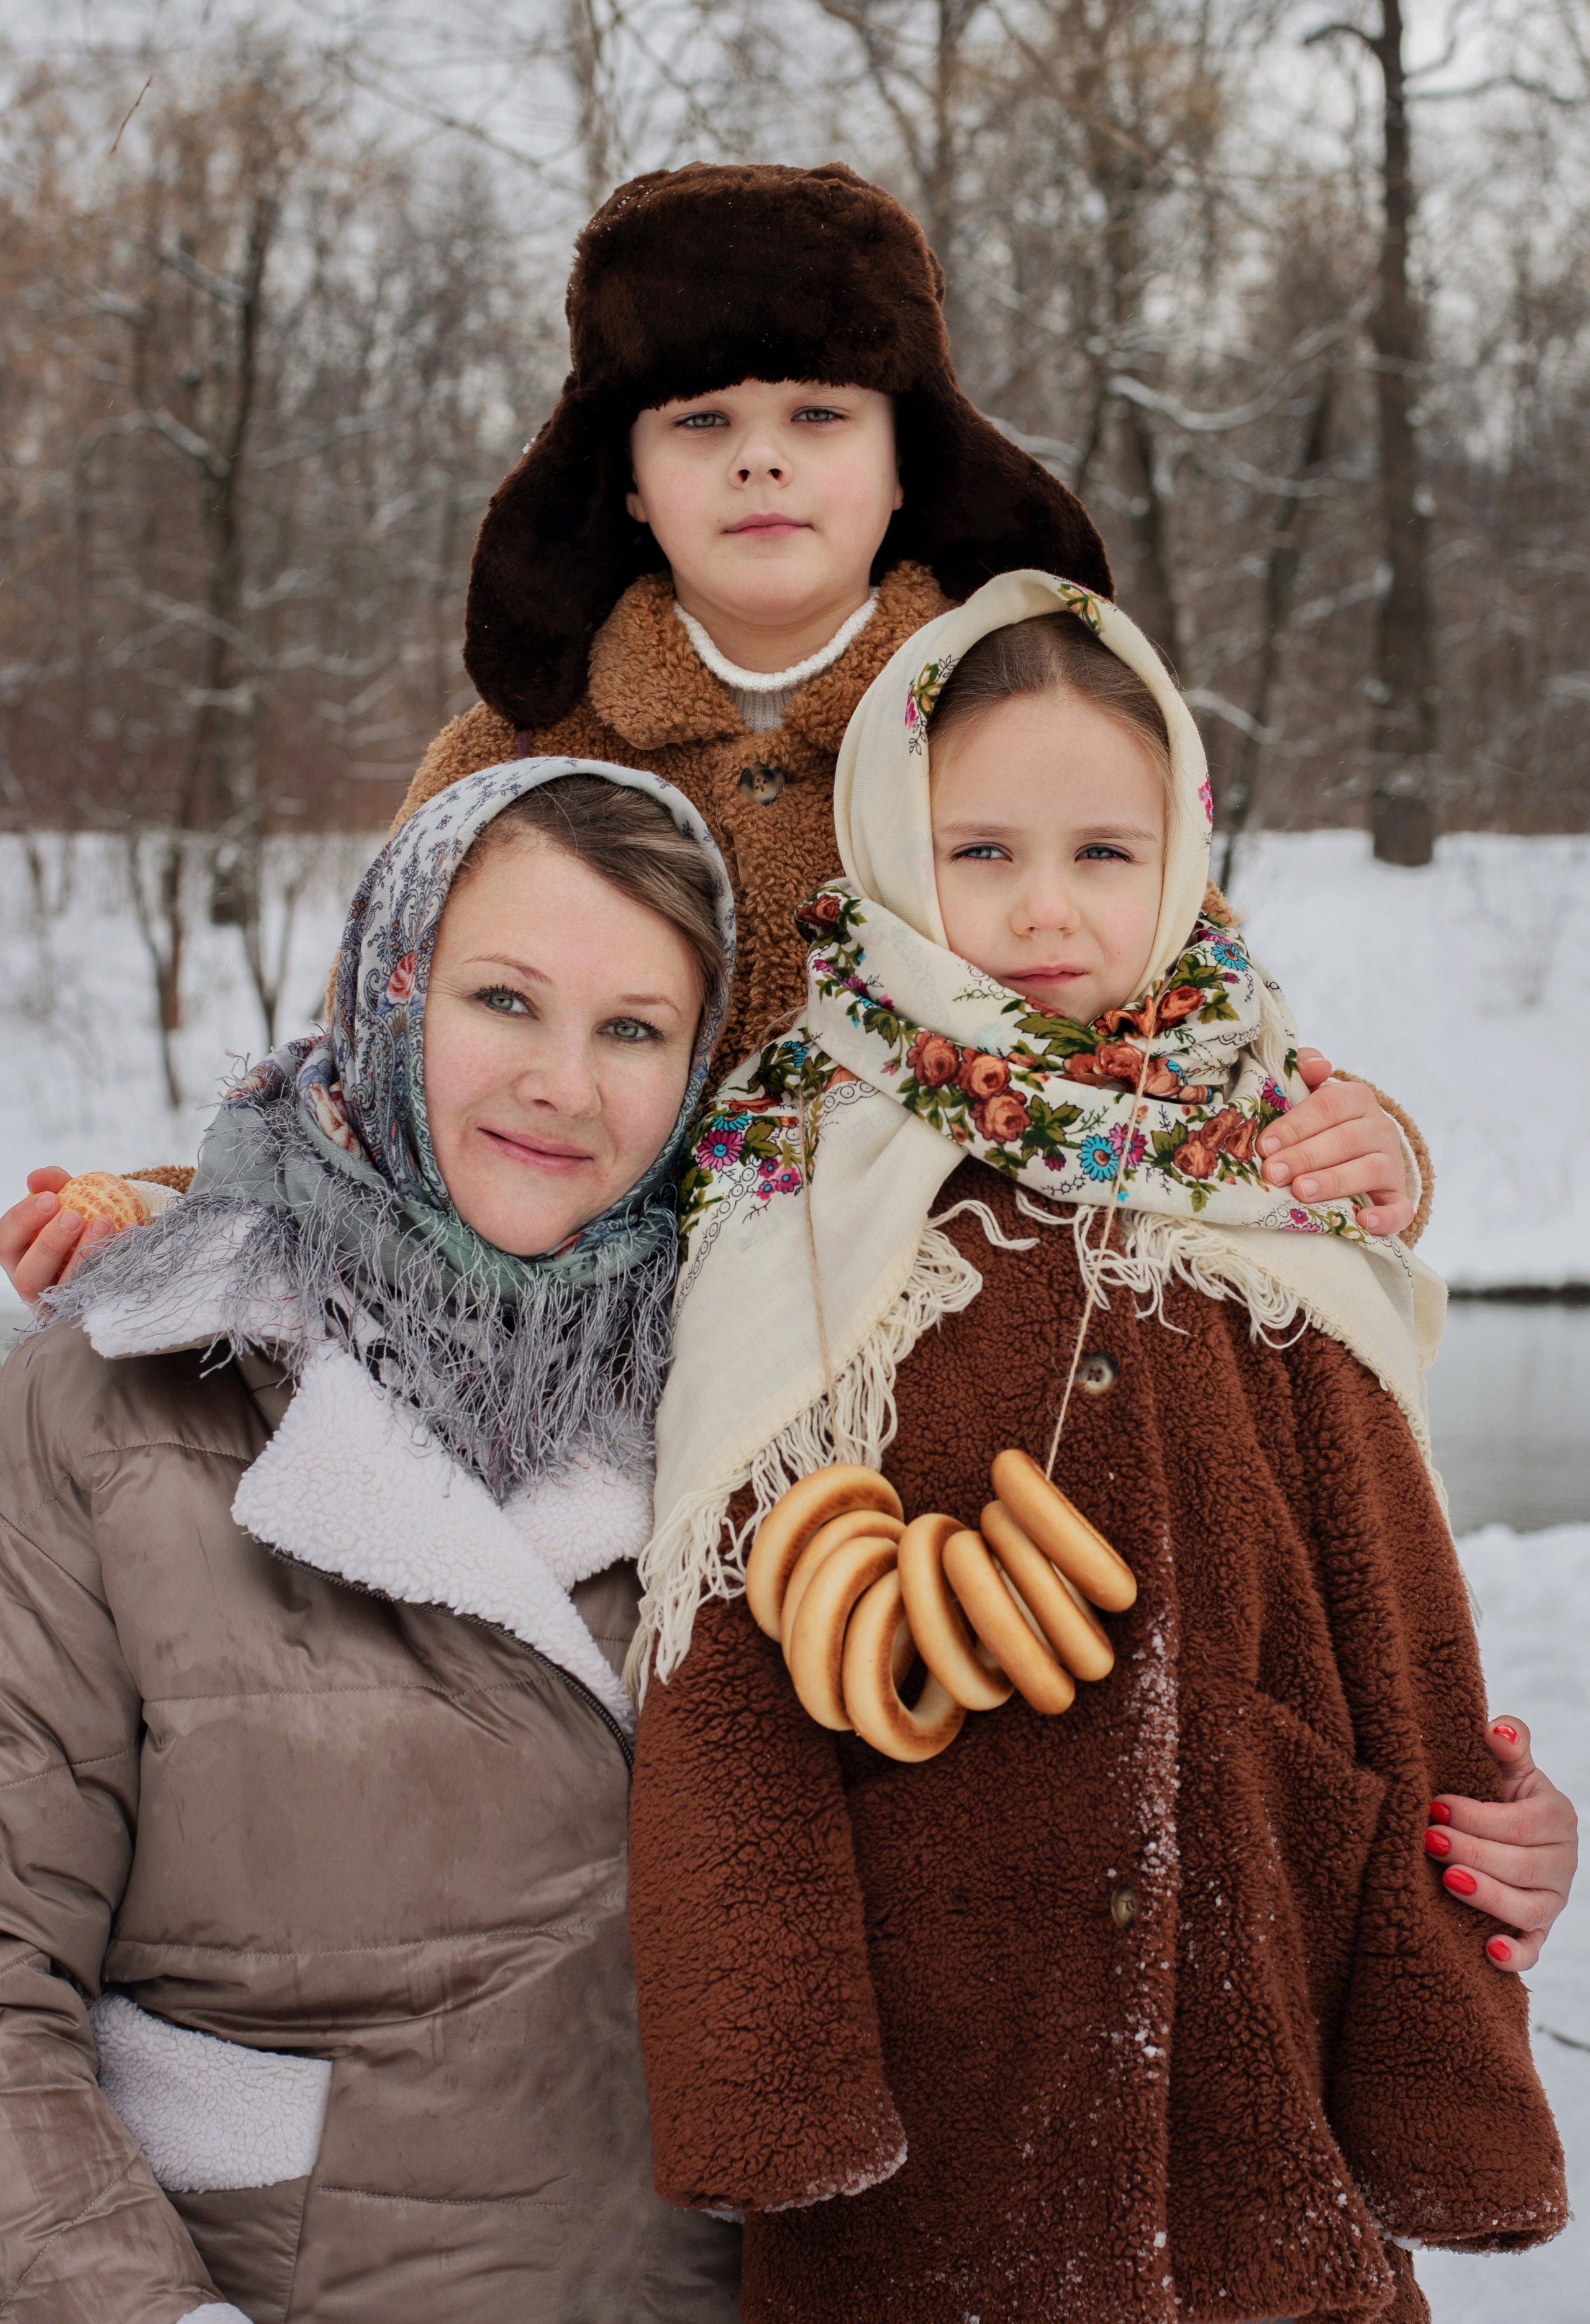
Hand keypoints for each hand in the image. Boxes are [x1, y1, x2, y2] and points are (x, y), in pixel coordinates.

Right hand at [0, 1168, 117, 1306]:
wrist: (116, 1242)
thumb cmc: (80, 1220)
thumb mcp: (67, 1199)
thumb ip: (53, 1184)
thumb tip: (38, 1177)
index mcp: (18, 1256)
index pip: (4, 1241)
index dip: (23, 1219)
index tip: (51, 1198)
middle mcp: (32, 1284)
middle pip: (27, 1276)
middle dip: (49, 1245)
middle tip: (74, 1217)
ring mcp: (60, 1304)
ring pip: (63, 1290)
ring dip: (83, 1256)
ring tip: (104, 1223)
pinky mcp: (89, 1310)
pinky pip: (101, 1290)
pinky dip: (116, 1260)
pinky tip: (130, 1233)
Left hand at [1257, 1049, 1413, 1236]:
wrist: (1358, 1152)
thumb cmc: (1320, 1124)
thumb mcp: (1310, 1093)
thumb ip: (1304, 1071)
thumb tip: (1317, 1065)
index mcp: (1356, 1098)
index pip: (1327, 1106)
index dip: (1295, 1125)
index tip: (1265, 1145)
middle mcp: (1379, 1128)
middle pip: (1345, 1139)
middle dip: (1305, 1156)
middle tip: (1273, 1173)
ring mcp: (1392, 1163)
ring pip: (1370, 1170)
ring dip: (1334, 1182)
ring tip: (1301, 1192)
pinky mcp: (1397, 1196)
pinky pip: (1400, 1208)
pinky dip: (1384, 1217)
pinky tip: (1361, 1222)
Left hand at [1425, 1717, 1578, 1971]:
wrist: (1500, 1833)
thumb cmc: (1498, 1795)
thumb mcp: (1507, 1767)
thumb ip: (1507, 1745)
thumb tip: (1497, 1728)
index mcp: (1556, 1817)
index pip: (1521, 1823)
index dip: (1477, 1816)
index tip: (1435, 1806)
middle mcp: (1562, 1861)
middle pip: (1521, 1865)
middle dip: (1472, 1852)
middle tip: (1429, 1841)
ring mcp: (1552, 1900)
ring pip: (1527, 1908)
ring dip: (1487, 1896)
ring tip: (1447, 1881)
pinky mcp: (1538, 1931)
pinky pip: (1532, 1949)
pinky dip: (1514, 1955)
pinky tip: (1488, 1950)